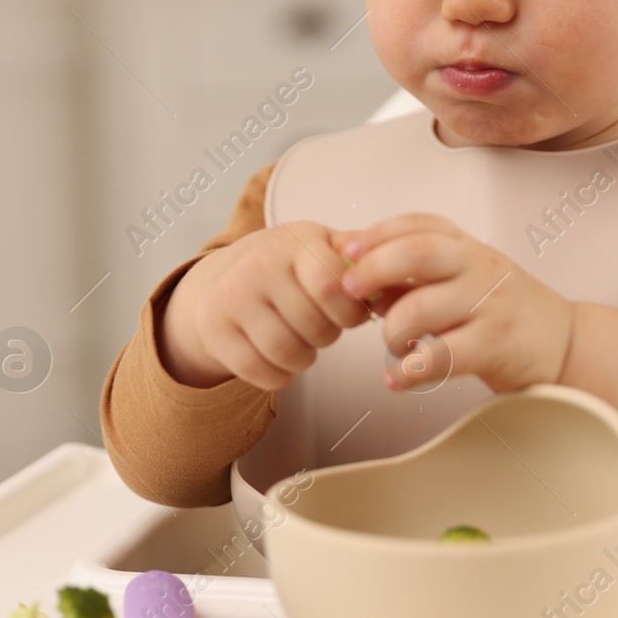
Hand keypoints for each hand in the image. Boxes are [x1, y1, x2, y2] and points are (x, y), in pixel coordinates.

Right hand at [168, 221, 375, 389]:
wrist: (222, 276)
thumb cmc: (286, 264)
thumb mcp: (322, 246)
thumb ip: (362, 259)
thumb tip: (403, 282)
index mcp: (293, 242)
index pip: (332, 287)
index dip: (351, 312)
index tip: (351, 314)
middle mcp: (258, 266)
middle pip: (316, 328)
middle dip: (328, 335)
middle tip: (319, 325)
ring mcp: (232, 298)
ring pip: (290, 354)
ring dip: (305, 358)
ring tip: (301, 340)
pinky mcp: (214, 331)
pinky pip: (262, 374)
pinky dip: (278, 375)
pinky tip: (277, 356)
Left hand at [331, 213, 574, 392]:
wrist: (564, 342)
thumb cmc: (501, 310)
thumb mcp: (463, 277)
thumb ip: (414, 275)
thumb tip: (354, 276)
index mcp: (465, 245)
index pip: (416, 224)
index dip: (376, 234)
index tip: (346, 250)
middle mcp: (478, 266)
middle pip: (416, 252)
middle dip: (372, 269)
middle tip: (350, 293)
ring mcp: (489, 304)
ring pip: (420, 309)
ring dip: (391, 331)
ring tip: (393, 345)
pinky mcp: (495, 345)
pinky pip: (440, 356)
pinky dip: (408, 371)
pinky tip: (397, 378)